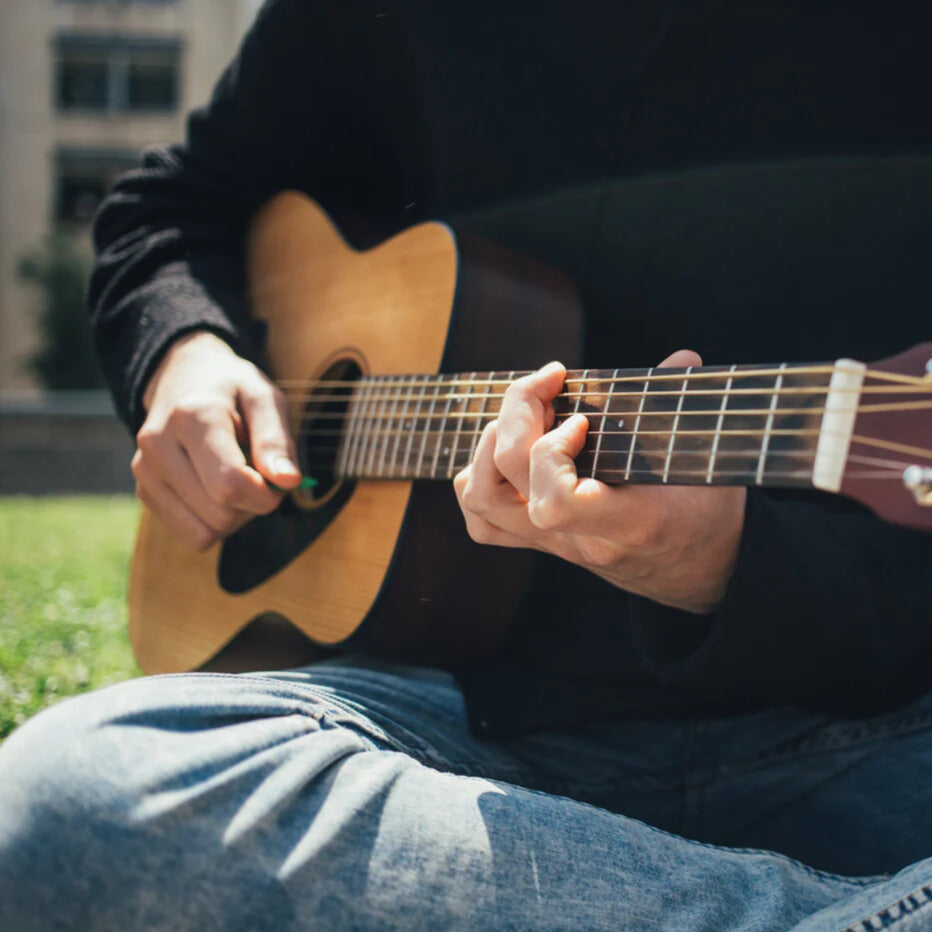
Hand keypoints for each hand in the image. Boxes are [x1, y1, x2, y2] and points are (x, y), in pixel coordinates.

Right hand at [133, 331, 301, 550]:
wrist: (184, 377)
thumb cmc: (233, 392)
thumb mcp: (265, 399)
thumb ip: (277, 441)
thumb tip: (288, 482)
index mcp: (192, 417)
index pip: (229, 485)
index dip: (265, 496)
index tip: (280, 481)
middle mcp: (158, 445)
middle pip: (220, 514)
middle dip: (252, 505)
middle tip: (258, 475)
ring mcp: (145, 470)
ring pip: (205, 532)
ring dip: (235, 517)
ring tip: (236, 479)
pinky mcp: (144, 490)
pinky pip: (192, 535)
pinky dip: (214, 523)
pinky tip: (217, 490)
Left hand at [453, 351, 746, 613]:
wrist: (702, 573)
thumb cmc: (708, 513)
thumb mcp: (708, 461)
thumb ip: (687, 408)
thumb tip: (681, 358)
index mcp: (626, 523)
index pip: (555, 502)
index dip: (551, 450)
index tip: (581, 417)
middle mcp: (578, 539)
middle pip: (502, 483)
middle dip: (514, 415)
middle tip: (549, 384)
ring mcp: (554, 544)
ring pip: (481, 500)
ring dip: (489, 444)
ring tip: (527, 414)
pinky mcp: (542, 542)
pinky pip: (483, 521)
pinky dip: (479, 476)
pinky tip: (510, 447)